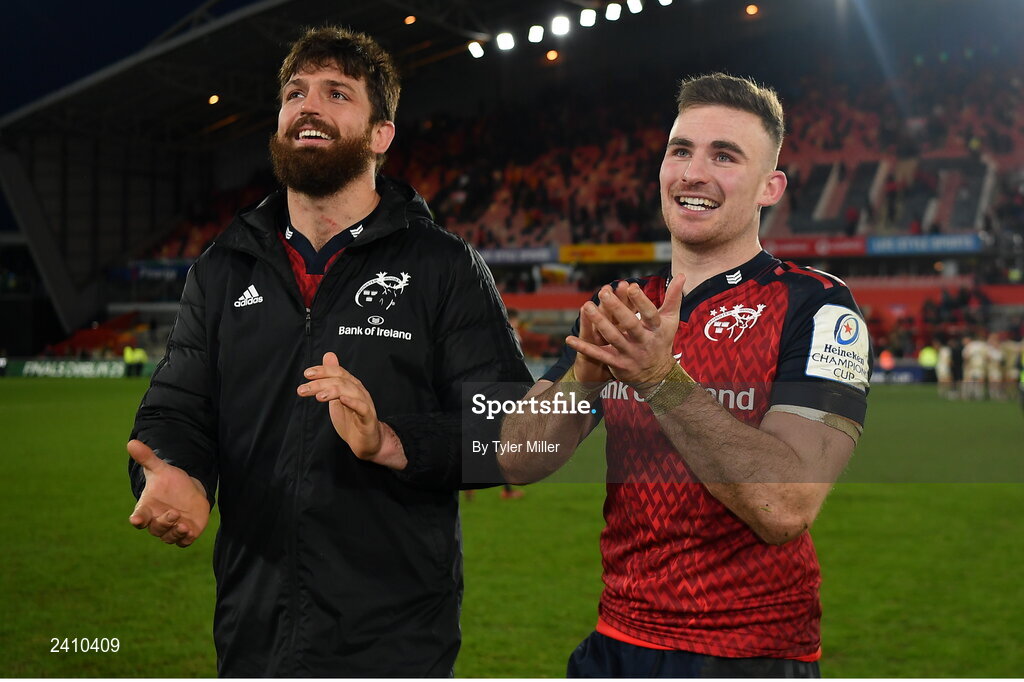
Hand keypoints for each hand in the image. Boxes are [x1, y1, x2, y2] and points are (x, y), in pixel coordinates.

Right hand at [127, 440, 209, 546]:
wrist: (189, 490)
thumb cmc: (169, 482)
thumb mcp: (160, 469)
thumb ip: (147, 458)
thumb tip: (131, 442)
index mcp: (147, 509)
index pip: (139, 517)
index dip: (137, 519)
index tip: (136, 519)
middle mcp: (158, 521)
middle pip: (156, 528)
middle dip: (164, 522)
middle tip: (174, 513)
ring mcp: (172, 529)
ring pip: (169, 537)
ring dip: (175, 533)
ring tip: (184, 525)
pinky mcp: (186, 533)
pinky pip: (183, 542)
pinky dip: (185, 539)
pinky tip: (190, 532)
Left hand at [298, 352, 405, 468]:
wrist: (367, 441)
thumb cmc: (352, 419)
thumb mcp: (337, 396)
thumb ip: (332, 378)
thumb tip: (328, 355)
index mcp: (351, 386)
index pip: (337, 372)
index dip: (323, 371)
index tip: (307, 374)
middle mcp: (359, 391)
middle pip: (340, 381)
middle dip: (320, 383)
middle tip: (303, 389)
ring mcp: (365, 404)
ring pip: (350, 392)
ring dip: (333, 391)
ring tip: (318, 396)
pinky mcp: (368, 418)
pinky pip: (362, 408)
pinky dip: (353, 402)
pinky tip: (342, 400)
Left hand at [567, 274, 684, 387]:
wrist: (657, 376)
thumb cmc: (662, 341)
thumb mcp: (670, 321)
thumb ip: (673, 298)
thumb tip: (682, 275)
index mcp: (657, 330)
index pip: (650, 314)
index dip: (641, 301)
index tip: (631, 286)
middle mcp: (643, 342)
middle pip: (630, 325)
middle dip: (617, 308)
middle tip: (604, 292)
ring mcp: (629, 354)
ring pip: (612, 337)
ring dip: (599, 322)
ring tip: (587, 306)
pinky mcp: (617, 364)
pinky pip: (598, 355)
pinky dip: (584, 347)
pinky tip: (570, 339)